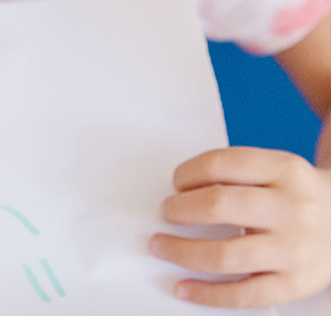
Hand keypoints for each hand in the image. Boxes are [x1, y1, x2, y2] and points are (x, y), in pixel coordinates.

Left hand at [150, 146, 330, 307]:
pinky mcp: (294, 284)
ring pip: (225, 255)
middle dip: (180, 210)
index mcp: (286, 171)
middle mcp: (294, 209)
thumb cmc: (295, 197)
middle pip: (220, 206)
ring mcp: (296, 249)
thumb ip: (235, 174)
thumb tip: (177, 194)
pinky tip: (183, 287)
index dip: (188, 173)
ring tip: (161, 246)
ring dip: (182, 252)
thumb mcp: (276, 170)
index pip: (223, 164)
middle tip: (166, 213)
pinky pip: (243, 293)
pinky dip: (207, 293)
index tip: (175, 183)